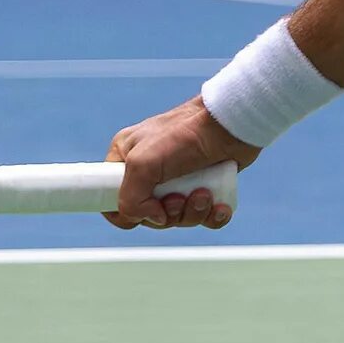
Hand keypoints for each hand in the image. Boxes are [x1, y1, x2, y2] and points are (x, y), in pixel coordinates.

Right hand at [103, 96, 259, 230]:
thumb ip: (130, 198)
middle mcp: (152, 170)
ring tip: (205, 194)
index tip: (148, 209)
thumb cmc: (185, 135)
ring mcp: (180, 179)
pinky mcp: (206, 184)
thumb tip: (150, 218)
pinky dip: (213, 216)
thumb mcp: (143, 163)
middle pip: (150, 215)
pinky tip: (219, 205)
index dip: (128, 214)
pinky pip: (205, 217)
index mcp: (127, 160)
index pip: (112, 199)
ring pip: (179, 217)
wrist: (231, 124)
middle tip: (180, 198)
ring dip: (193, 213)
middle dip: (170, 214)